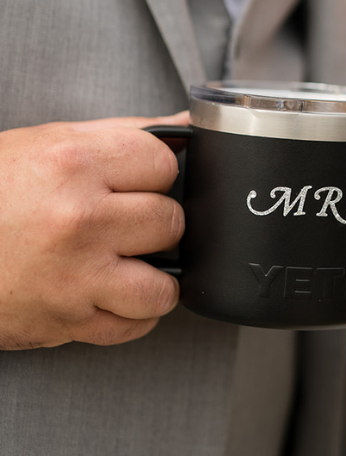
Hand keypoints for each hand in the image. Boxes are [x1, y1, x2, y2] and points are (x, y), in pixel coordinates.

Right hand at [0, 116, 185, 349]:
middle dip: (150, 224)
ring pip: (165, 284)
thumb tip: (189, 130)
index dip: (152, 174)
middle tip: (117, 224)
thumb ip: (122, 135)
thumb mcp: (45, 144)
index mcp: (72, 163)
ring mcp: (75, 275)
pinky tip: (106, 293)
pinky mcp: (67, 320)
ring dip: (149, 277)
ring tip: (119, 264)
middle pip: (171, 222)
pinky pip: (136, 325)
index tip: (132, 182)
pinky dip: (129, 315)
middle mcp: (78, 218)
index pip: (165, 165)